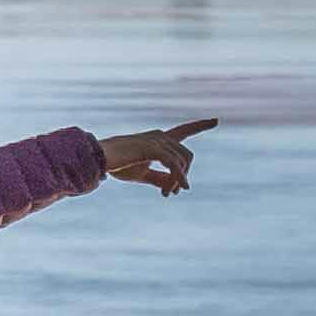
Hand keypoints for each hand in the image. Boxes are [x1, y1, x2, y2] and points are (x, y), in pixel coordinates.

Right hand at [103, 117, 218, 195]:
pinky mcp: (152, 148)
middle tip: (171, 194)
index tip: (216, 120)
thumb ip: (160, 178)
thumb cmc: (118, 165)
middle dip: (185, 175)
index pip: (184, 130)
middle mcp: (160, 136)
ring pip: (182, 163)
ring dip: (177, 181)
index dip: (200, 125)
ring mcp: (157, 140)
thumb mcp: (142, 174)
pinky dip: (178, 178)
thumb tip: (176, 187)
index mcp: (158, 139)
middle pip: (188, 155)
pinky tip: (176, 189)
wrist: (99, 159)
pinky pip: (174, 165)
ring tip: (165, 194)